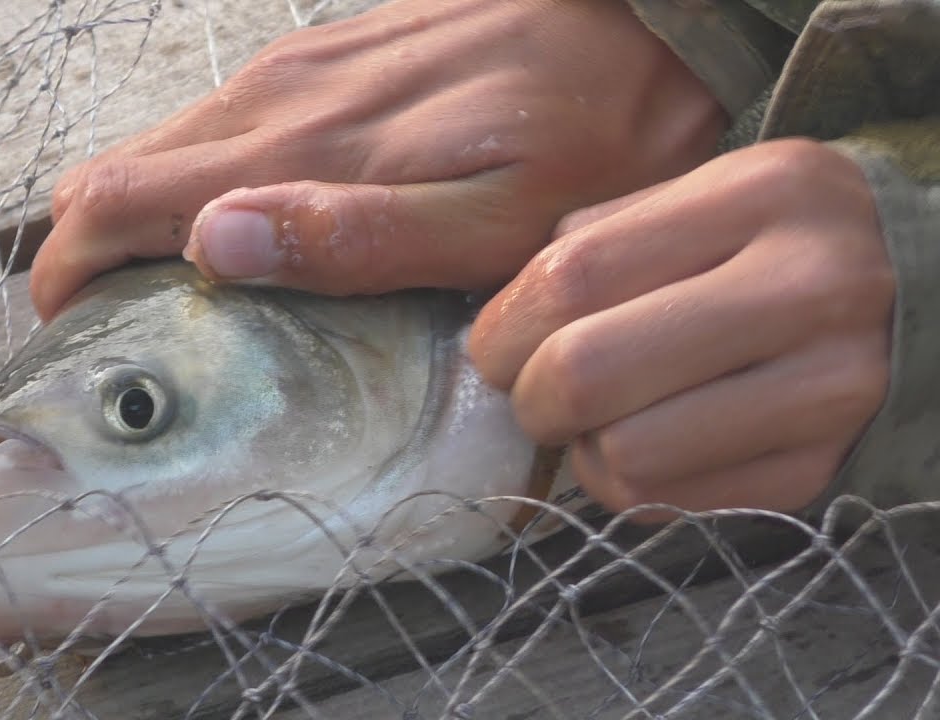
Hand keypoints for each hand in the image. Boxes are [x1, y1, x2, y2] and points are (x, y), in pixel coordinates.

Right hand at [31, 0, 724, 318]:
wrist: (645, 26)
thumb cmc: (584, 139)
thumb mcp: (491, 221)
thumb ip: (352, 236)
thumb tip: (214, 243)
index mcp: (299, 150)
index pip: (113, 200)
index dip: (66, 272)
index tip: (74, 335)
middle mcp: (274, 99)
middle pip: (113, 173)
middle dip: (90, 255)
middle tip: (130, 333)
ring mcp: (295, 70)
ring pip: (161, 148)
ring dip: (142, 222)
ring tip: (186, 300)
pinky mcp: (325, 56)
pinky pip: (220, 123)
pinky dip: (196, 184)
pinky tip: (253, 232)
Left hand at [468, 139, 894, 518]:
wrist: (927, 295)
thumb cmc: (783, 242)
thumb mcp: (710, 195)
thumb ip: (603, 237)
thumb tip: (499, 320)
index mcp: (761, 195)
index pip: (572, 276)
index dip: (503, 327)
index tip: (494, 347)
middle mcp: (807, 288)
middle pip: (586, 372)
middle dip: (527, 397)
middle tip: (533, 392)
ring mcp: (828, 388)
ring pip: (622, 456)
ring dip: (582, 448)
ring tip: (601, 419)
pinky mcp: (823, 469)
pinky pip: (669, 504)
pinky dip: (630, 484)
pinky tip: (651, 444)